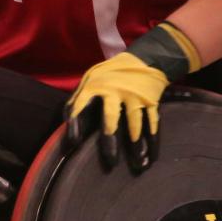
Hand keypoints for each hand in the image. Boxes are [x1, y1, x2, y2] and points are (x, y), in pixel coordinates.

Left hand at [64, 53, 167, 172]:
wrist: (144, 59)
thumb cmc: (110, 74)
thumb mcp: (92, 79)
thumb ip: (81, 98)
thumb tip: (69, 122)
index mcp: (95, 86)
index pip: (81, 105)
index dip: (76, 124)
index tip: (73, 142)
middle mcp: (114, 90)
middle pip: (110, 117)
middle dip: (109, 138)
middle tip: (110, 161)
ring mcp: (134, 95)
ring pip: (134, 121)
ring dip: (136, 142)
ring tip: (138, 161)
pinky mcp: (150, 100)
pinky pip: (152, 120)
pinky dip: (153, 136)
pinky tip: (151, 154)